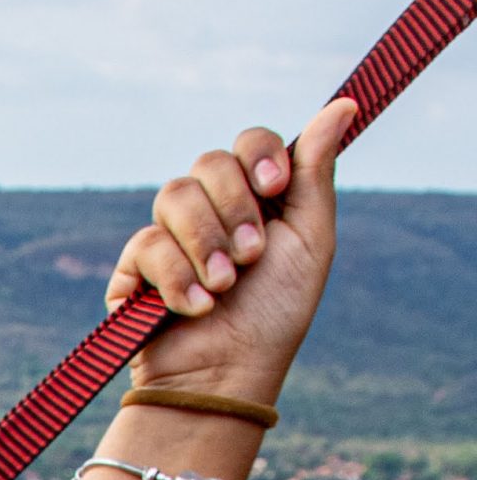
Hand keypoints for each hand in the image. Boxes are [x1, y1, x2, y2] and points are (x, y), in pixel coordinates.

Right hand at [104, 99, 351, 408]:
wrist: (227, 376)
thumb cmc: (274, 315)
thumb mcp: (308, 238)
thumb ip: (315, 172)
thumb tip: (346, 103)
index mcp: (252, 198)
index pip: (246, 142)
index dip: (257, 157)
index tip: (274, 188)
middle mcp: (209, 212)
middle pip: (207, 163)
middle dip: (233, 208)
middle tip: (250, 258)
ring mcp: (168, 240)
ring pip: (172, 197)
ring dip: (204, 242)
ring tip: (223, 288)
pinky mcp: (133, 274)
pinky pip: (145, 246)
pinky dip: (175, 277)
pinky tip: (195, 308)